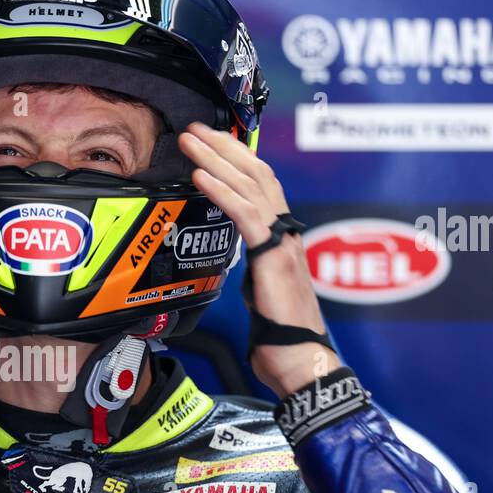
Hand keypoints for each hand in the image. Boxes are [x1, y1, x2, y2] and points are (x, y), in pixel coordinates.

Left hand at [178, 122, 339, 398]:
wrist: (300, 363)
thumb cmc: (281, 339)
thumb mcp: (260, 295)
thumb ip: (253, 272)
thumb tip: (239, 266)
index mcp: (283, 239)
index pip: (261, 186)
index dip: (237, 160)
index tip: (211, 144)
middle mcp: (287, 233)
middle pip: (257, 174)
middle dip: (224, 147)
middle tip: (195, 129)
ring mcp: (283, 243)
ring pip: (250, 186)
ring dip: (217, 160)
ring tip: (191, 141)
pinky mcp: (273, 259)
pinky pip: (246, 216)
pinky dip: (221, 192)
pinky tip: (201, 176)